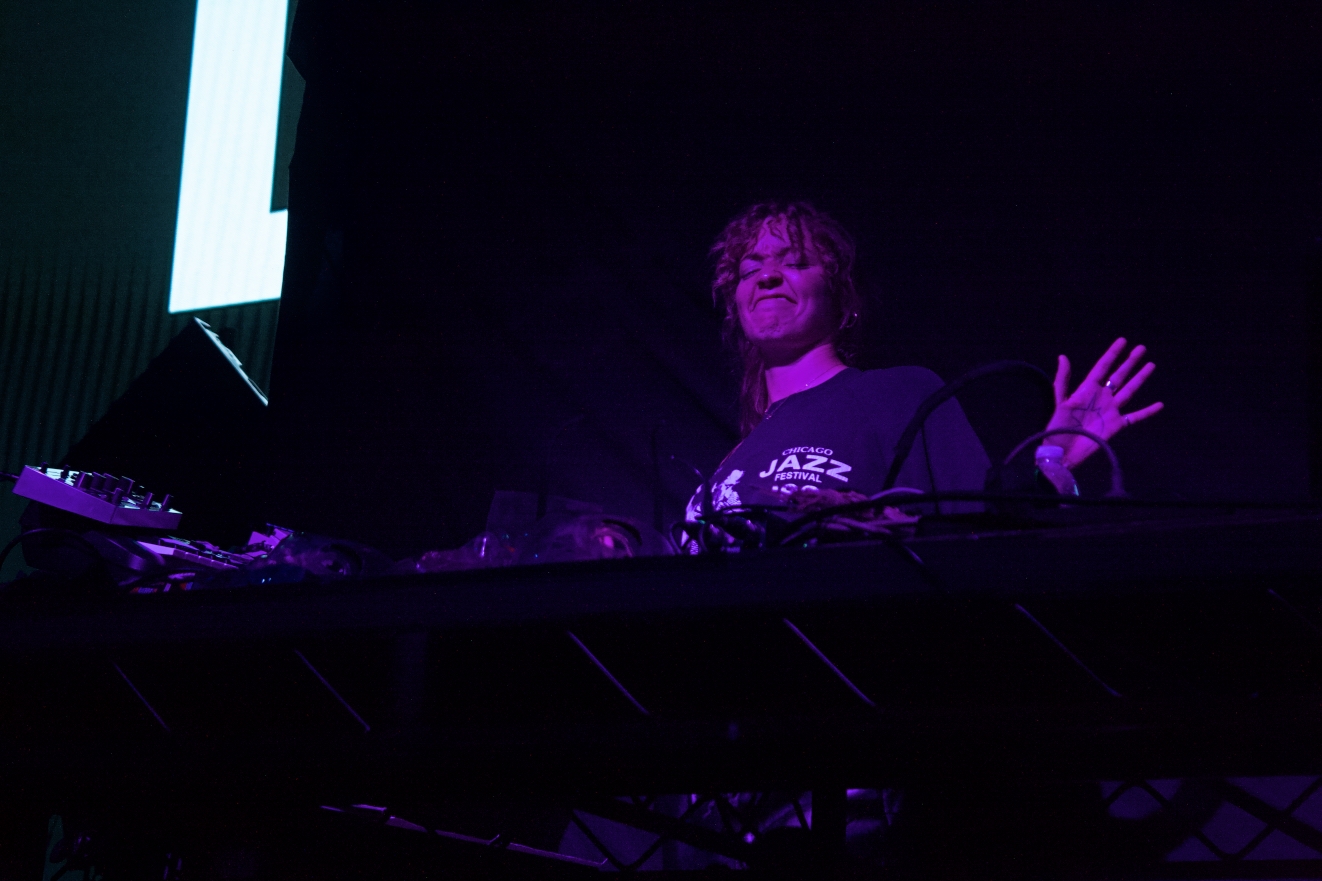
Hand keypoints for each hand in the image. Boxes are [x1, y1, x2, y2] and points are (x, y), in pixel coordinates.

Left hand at [1045, 337, 1163, 467]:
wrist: (1062, 453)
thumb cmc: (1056, 428)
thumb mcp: (1059, 402)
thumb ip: (1062, 380)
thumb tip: (1063, 356)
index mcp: (1087, 390)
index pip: (1102, 367)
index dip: (1112, 354)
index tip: (1123, 340)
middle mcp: (1101, 397)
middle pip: (1119, 376)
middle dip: (1130, 362)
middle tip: (1142, 348)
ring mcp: (1110, 411)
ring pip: (1129, 391)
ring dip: (1140, 378)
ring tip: (1151, 365)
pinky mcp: (1116, 426)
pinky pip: (1134, 417)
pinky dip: (1147, 412)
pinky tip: (1160, 405)